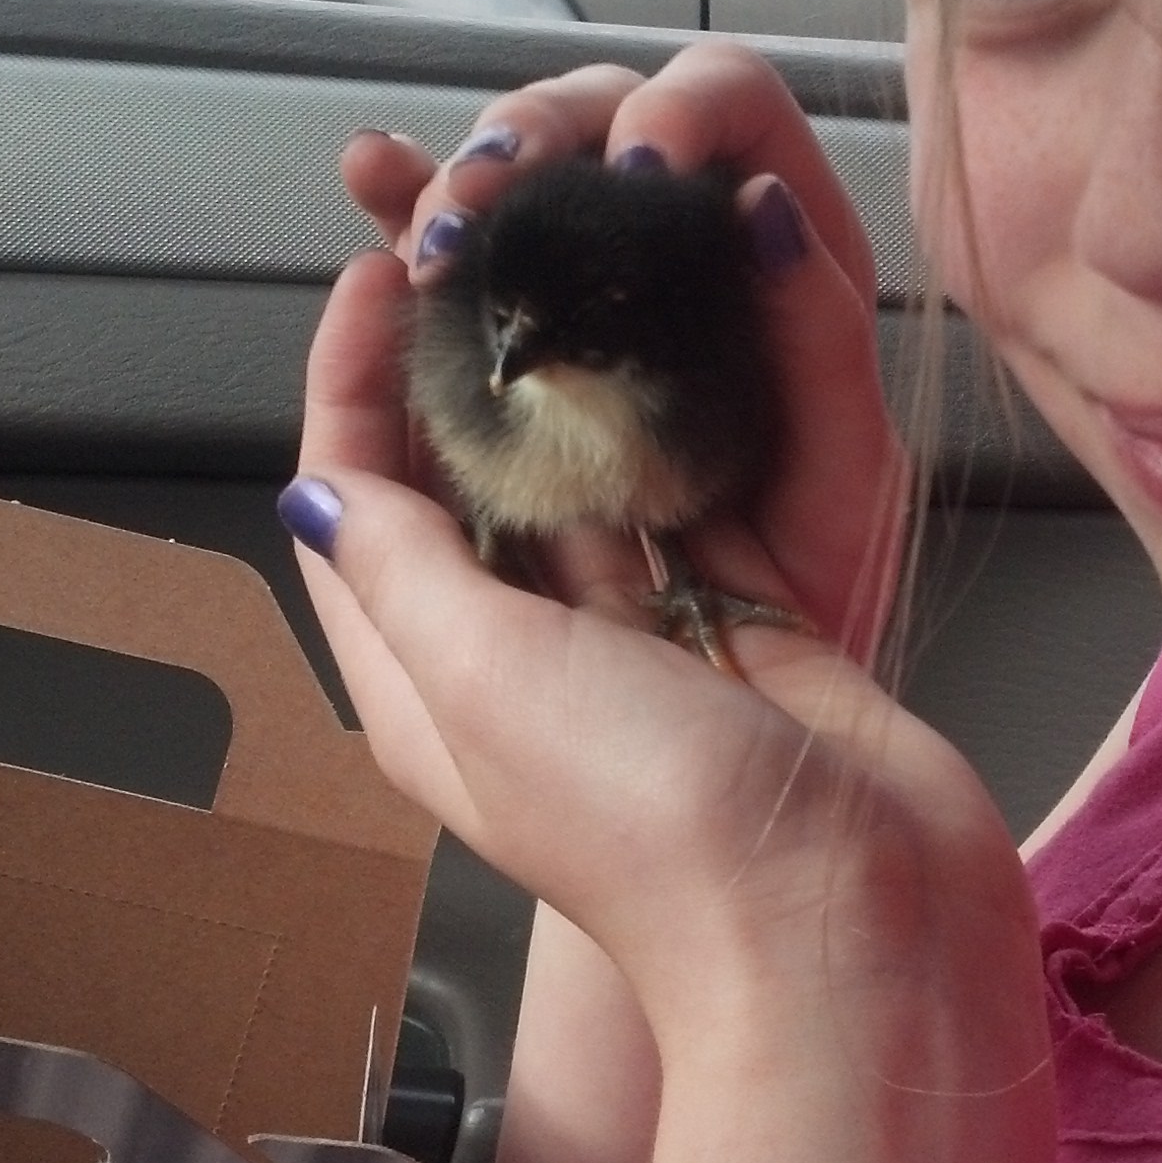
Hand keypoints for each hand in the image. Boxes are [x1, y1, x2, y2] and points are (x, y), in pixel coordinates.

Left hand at [293, 48, 1012, 1032]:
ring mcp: (642, 642)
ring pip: (589, 475)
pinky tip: (691, 330)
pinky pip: (695, 497)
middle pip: (467, 479)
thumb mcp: (484, 678)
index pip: (353, 500)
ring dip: (583, 374)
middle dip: (466, 357)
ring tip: (589, 255)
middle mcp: (526, 659)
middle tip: (493, 237)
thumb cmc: (659, 824)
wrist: (850, 925)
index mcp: (431, 684)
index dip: (351, 376)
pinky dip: (684, 417)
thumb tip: (311, 490)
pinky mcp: (745, 627)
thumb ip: (400, 568)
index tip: (380, 264)